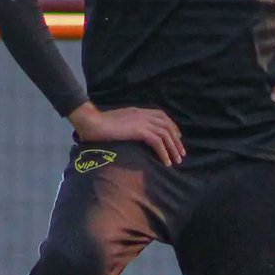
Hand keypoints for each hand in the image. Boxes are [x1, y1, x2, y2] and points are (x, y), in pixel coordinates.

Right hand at [67, 101, 185, 165]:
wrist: (92, 123)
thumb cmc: (99, 125)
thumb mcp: (118, 122)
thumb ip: (129, 125)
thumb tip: (134, 133)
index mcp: (138, 111)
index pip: (162, 116)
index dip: (172, 127)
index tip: (177, 139)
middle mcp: (143, 114)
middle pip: (167, 126)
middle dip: (176, 140)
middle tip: (181, 154)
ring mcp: (142, 121)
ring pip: (165, 134)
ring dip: (173, 149)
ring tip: (177, 161)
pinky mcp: (139, 130)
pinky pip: (157, 142)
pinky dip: (164, 153)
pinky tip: (166, 162)